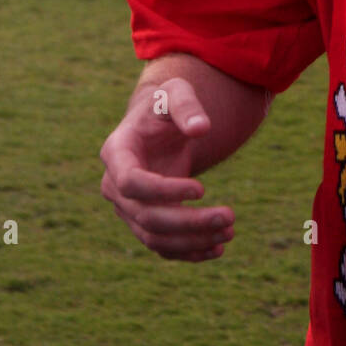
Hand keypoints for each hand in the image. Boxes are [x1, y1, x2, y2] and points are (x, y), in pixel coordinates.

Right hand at [100, 77, 234, 260]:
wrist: (158, 127)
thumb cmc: (165, 106)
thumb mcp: (176, 93)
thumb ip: (186, 106)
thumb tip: (201, 128)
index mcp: (116, 152)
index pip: (130, 182)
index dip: (163, 191)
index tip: (203, 189)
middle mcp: (115, 186)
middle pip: (146, 217)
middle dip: (189, 222)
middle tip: (230, 216)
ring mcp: (127, 208)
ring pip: (154, 238)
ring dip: (192, 241)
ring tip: (229, 233)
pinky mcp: (144, 222)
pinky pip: (162, 246)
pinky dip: (188, 252)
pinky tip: (217, 249)